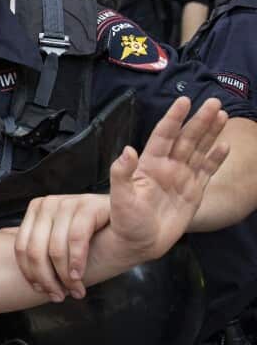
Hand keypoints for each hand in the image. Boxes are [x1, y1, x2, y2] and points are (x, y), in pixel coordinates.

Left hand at [13, 193, 110, 301]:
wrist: (130, 222)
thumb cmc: (93, 232)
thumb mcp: (60, 234)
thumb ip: (35, 235)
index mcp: (35, 211)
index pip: (21, 248)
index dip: (30, 274)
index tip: (42, 291)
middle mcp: (47, 204)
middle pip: (35, 251)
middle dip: (47, 280)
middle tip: (59, 296)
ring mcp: (67, 202)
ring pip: (54, 250)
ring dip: (64, 277)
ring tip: (74, 291)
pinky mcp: (88, 206)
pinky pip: (75, 241)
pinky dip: (77, 263)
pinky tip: (79, 277)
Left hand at [107, 96, 228, 259]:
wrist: (139, 243)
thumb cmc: (125, 221)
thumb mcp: (120, 199)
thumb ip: (121, 175)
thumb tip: (127, 151)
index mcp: (149, 164)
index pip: (163, 136)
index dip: (173, 118)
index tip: (183, 101)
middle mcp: (167, 167)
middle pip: (185, 138)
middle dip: (199, 120)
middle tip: (213, 101)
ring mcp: (181, 178)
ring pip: (198, 150)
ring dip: (210, 133)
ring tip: (220, 114)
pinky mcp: (193, 192)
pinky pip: (206, 171)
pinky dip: (216, 159)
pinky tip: (224, 146)